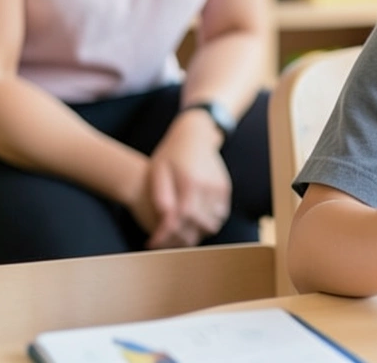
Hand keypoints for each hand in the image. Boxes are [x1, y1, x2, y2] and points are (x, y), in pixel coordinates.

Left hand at [143, 111, 232, 248]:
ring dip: (195, 232)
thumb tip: (164, 218)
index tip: (151, 242)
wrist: (195, 135)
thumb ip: (161, 194)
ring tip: (176, 233)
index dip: (165, 234)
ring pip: (212, 223)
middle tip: (162, 242)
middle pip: (198, 225)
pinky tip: (190, 222)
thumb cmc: (171, 153)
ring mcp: (220, 188)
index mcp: (191, 181)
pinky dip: (206, 223)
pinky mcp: (226, 189)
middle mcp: (209, 186)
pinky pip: (220, 215)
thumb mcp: (158, 170)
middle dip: (179, 238)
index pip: (181, 217)